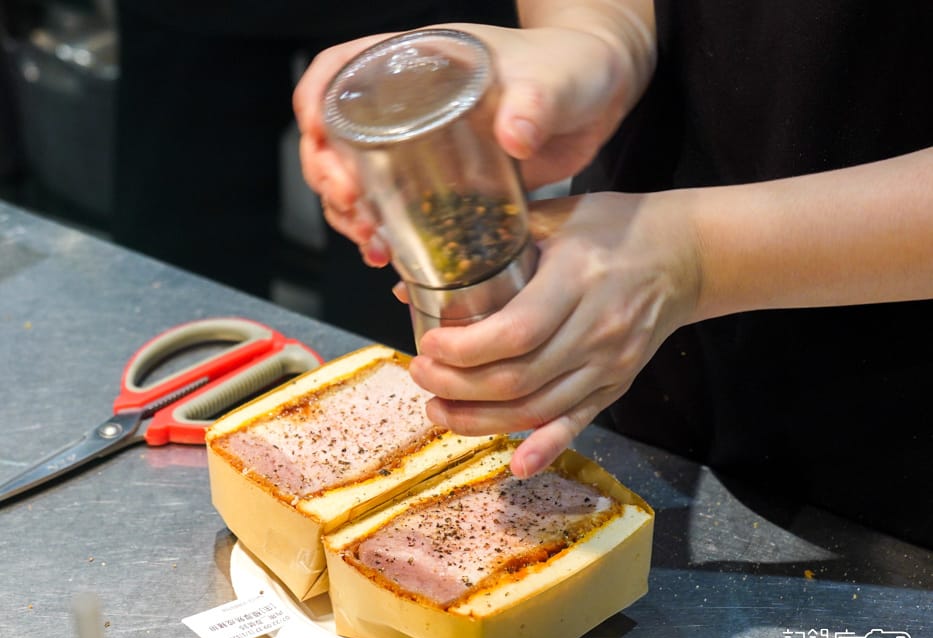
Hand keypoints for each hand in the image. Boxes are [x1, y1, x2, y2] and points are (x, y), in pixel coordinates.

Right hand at [293, 22, 643, 265]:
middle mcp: (408, 105)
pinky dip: (380, 234)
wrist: (598, 98)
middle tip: (353, 206)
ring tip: (370, 241)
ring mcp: (421, 148)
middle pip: (334, 135)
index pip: (340, 69)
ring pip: (356, 179)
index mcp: (418, 62)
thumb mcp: (555, 80)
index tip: (317, 135)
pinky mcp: (441, 186)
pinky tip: (388, 255)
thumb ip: (537, 100)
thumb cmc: (572, 69)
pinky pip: (393, 210)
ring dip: (348, 214)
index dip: (315, 98)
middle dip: (327, 175)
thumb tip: (515, 133)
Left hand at [407, 190, 701, 477]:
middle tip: (419, 375)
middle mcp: (599, 328)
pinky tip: (517, 465)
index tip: (428, 345)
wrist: (684, 254)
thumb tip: (411, 283)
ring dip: (481, 419)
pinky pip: (578, 422)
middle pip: (519, 378)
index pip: (516, 332)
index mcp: (579, 278)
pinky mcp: (617, 384)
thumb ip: (489, 242)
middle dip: (457, 387)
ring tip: (439, 410)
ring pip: (538, 409)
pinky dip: (546, 447)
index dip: (464, 349)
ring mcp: (612, 363)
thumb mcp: (554, 216)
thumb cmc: (613, 227)